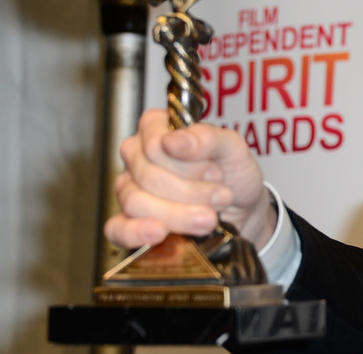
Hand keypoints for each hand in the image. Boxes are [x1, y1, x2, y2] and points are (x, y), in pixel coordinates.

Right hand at [104, 108, 276, 249]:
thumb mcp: (233, 149)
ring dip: (179, 214)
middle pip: (148, 176)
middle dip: (191, 191)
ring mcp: (130, 189)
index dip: (187, 163)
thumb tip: (173, 141)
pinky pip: (118, 229)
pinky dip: (138, 233)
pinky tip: (159, 233)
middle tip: (222, 196)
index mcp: (157, 129)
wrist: (244, 211)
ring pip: (136, 203)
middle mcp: (138, 157)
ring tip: (210, 218)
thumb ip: (207, 138)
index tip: (215, 171)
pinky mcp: (129, 222)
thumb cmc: (234, 174)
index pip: (153, 143)